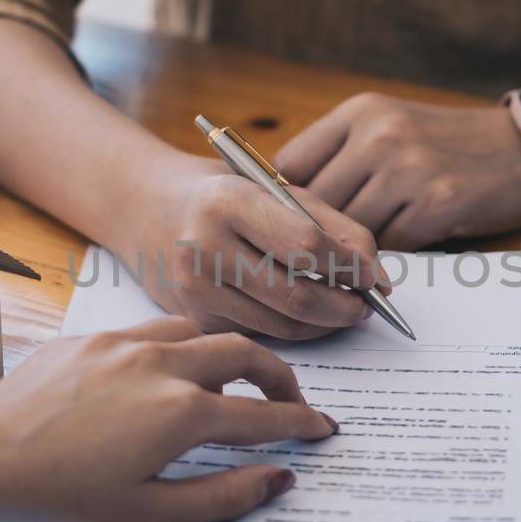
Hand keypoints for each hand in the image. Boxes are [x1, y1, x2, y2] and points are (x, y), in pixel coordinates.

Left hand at [0, 317, 336, 521]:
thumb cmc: (49, 507)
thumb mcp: (146, 516)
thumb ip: (222, 496)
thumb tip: (276, 481)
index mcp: (179, 414)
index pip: (264, 415)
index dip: (301, 422)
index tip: (322, 429)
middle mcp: (155, 367)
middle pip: (242, 353)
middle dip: (277, 375)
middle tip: (291, 399)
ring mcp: (117, 346)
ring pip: (196, 329)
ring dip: (227, 350)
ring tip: (235, 378)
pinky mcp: (83, 340)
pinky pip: (148, 328)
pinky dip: (177, 344)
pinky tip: (168, 370)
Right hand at [128, 155, 387, 339]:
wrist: (143, 206)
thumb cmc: (222, 192)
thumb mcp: (274, 187)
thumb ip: (330, 224)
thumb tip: (377, 275)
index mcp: (228, 202)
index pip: (306, 244)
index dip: (351, 265)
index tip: (375, 276)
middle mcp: (204, 247)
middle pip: (296, 296)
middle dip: (344, 307)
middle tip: (365, 306)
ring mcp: (195, 289)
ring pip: (282, 325)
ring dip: (322, 324)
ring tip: (341, 309)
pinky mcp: (194, 319)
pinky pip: (260, 333)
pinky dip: (291, 328)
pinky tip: (301, 312)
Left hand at [275, 94, 520, 248]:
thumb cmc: (446, 146)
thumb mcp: (389, 127)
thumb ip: (339, 156)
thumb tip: (280, 205)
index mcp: (361, 113)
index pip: (290, 166)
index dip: (286, 202)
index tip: (292, 223)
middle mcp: (380, 135)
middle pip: (316, 204)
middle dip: (319, 234)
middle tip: (326, 251)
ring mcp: (409, 169)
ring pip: (350, 230)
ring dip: (355, 247)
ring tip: (366, 250)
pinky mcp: (436, 204)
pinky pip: (389, 246)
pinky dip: (391, 253)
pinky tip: (404, 243)